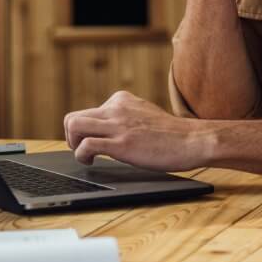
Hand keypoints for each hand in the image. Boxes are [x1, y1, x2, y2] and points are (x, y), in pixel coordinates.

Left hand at [63, 91, 207, 171]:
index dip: (83, 130)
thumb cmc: (170, 133)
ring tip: (85, 157)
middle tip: (81, 151)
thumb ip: (125, 114)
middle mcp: (115, 108)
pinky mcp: (121, 144)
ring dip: (72, 144)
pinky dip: (82, 155)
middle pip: (72, 118)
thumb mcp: (143, 112)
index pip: (87, 111)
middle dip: (71, 137)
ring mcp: (118, 125)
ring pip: (74, 126)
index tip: (91, 142)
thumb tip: (109, 125)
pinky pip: (86, 145)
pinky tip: (92, 163)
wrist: (191, 140)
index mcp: (120, 99)